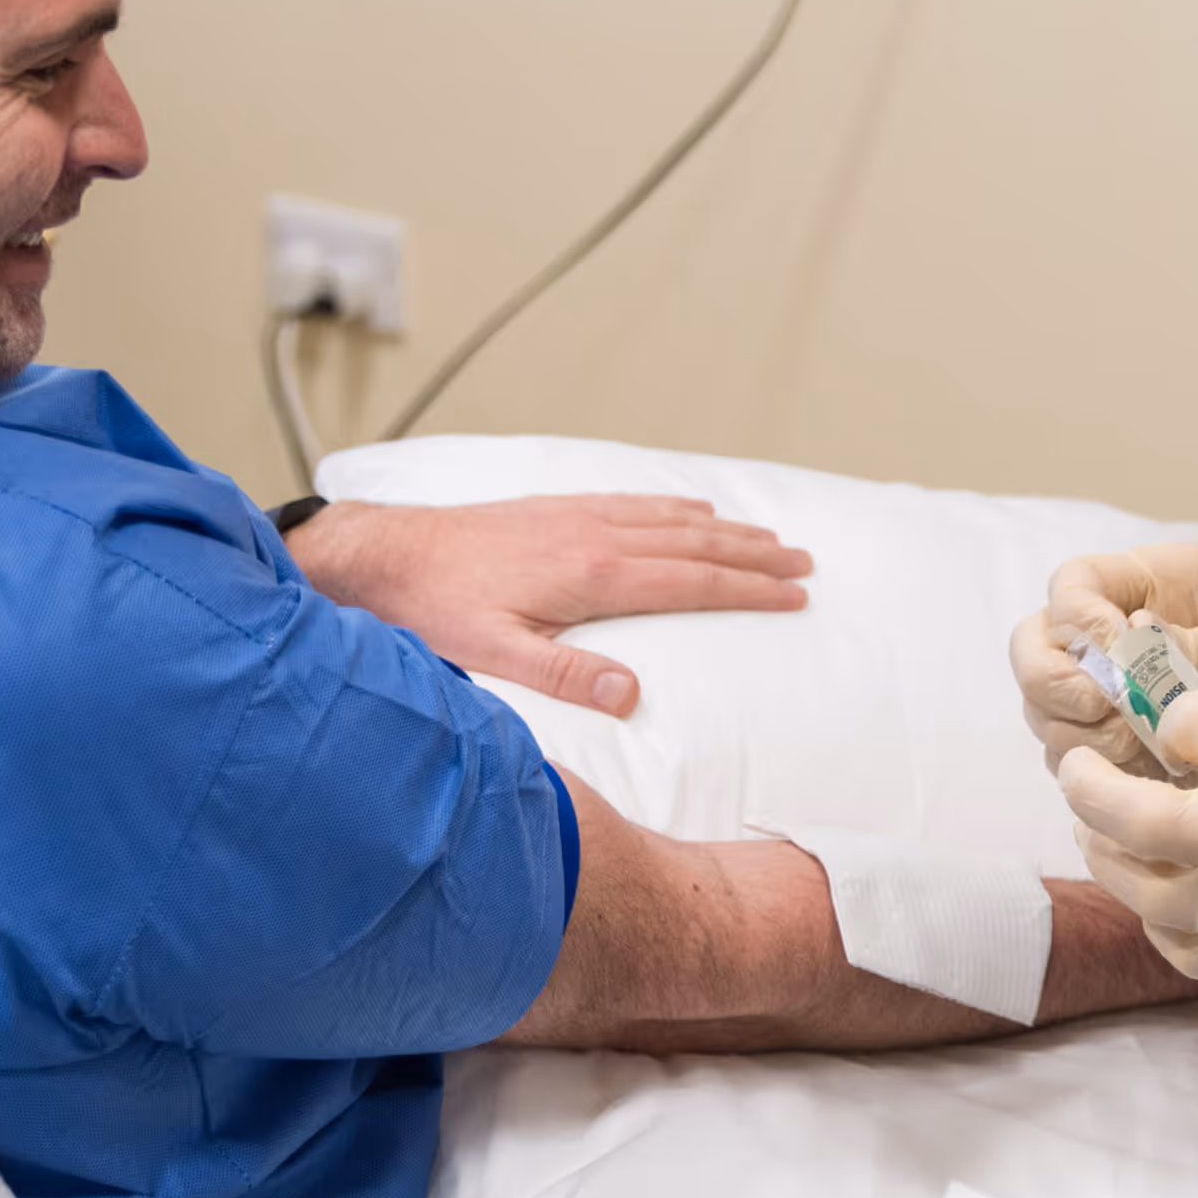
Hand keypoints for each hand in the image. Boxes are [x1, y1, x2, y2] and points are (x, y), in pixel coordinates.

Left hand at [286, 496, 810, 716]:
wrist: (392, 555)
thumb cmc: (440, 611)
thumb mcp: (498, 657)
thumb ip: (567, 677)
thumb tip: (633, 696)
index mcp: (593, 576)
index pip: (692, 581)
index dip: (748, 589)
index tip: (795, 595)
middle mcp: (596, 537)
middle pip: (696, 543)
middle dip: (755, 555)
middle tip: (806, 563)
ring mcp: (580, 517)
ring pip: (672, 518)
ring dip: (727, 529)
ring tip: (770, 538)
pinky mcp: (560, 508)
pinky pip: (637, 502)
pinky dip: (679, 507)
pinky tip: (695, 509)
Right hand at [1008, 541, 1197, 778]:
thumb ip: (1184, 653)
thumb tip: (1117, 659)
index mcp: (1153, 583)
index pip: (1073, 585)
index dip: (1078, 619)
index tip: (1116, 653)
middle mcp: (1119, 632)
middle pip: (1037, 648)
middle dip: (1058, 683)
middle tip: (1106, 712)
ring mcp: (1112, 687)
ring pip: (1046, 707)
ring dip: (1076, 732)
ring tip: (1137, 749)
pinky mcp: (1119, 739)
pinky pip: (1074, 753)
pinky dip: (1095, 769)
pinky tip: (1144, 774)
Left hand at [1056, 688, 1197, 1038]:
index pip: (1170, 719)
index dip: (1168, 713)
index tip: (1168, 715)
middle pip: (1109, 802)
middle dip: (1085, 777)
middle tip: (1078, 765)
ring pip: (1126, 878)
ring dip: (1104, 847)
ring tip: (1103, 828)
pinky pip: (1169, 939)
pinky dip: (1154, 911)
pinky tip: (1165, 893)